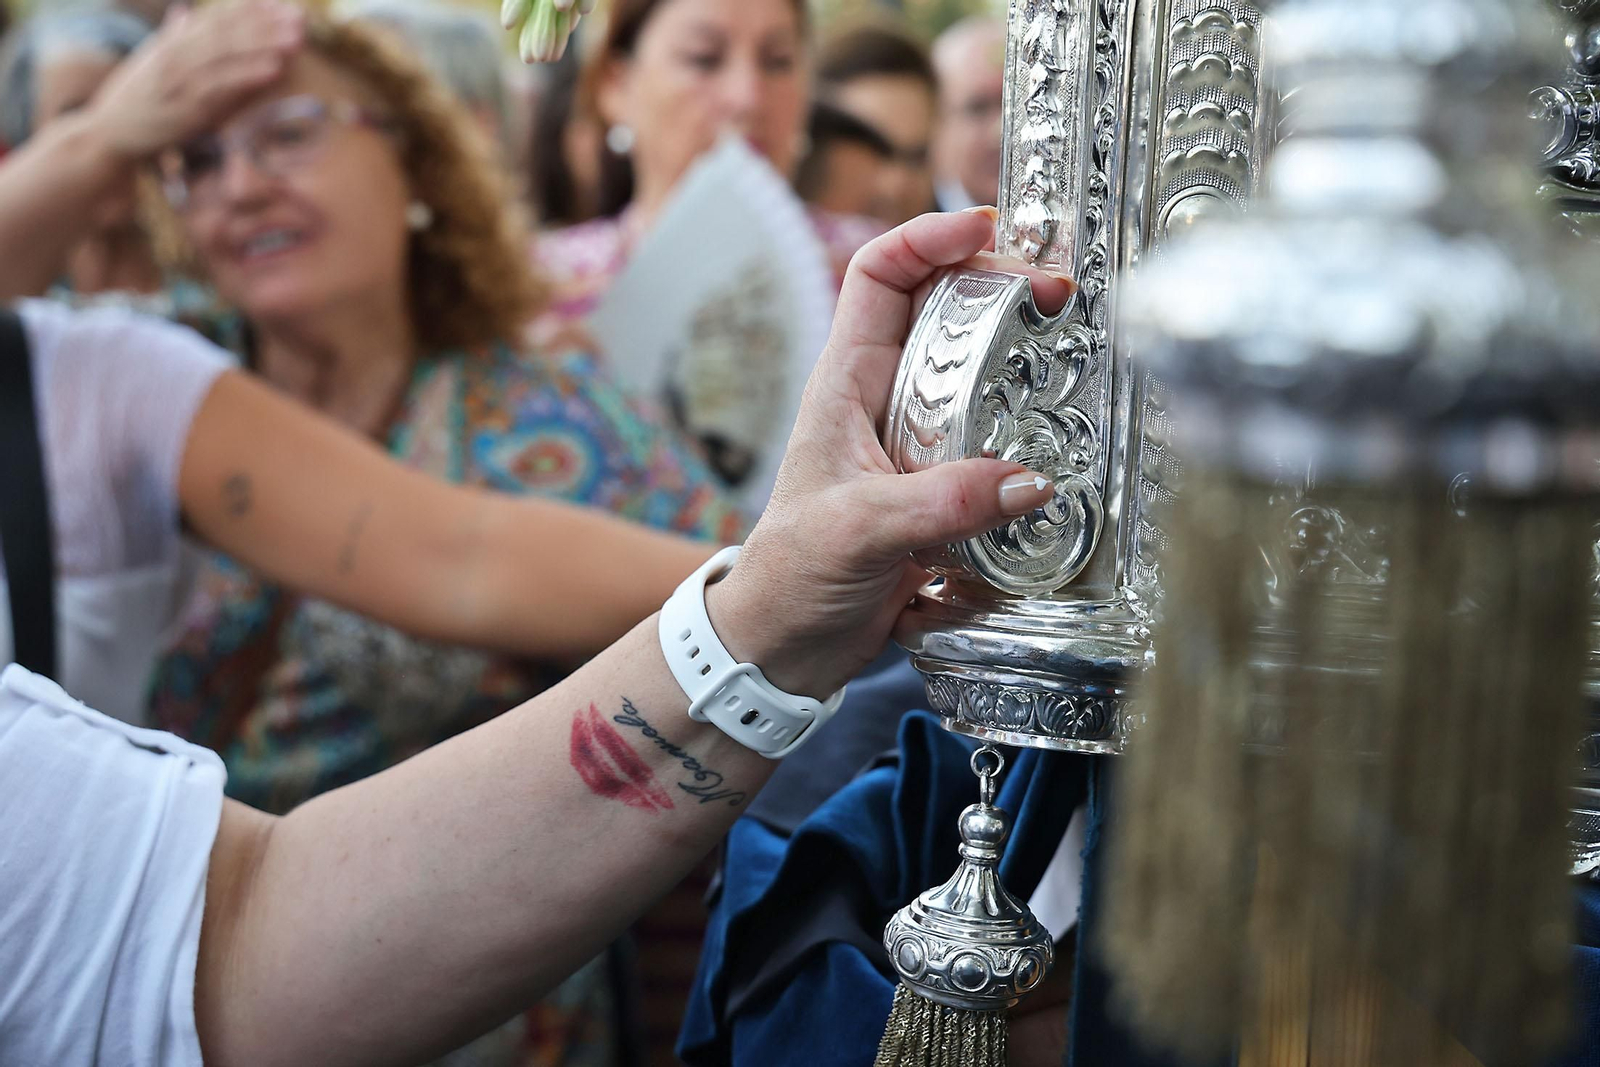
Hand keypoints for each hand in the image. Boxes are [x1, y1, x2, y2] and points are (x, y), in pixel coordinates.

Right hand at [81, 0, 303, 162]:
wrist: (106, 133)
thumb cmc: (134, 98)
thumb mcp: (151, 62)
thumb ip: (172, 37)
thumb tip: (184, 12)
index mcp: (171, 43)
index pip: (216, 20)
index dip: (251, 11)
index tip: (283, 5)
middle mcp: (176, 56)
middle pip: (227, 34)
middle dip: (266, 25)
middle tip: (300, 19)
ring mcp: (180, 81)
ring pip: (228, 57)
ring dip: (264, 46)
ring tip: (296, 39)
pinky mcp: (186, 109)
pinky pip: (223, 89)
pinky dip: (248, 76)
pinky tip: (275, 70)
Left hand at [708, 210, 1076, 698]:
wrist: (785, 649)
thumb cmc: (793, 577)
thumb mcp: (859, 532)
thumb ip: (941, 505)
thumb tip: (1030, 480)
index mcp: (844, 383)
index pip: (879, 276)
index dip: (929, 237)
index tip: (989, 230)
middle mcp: (882, 401)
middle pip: (944, 311)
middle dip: (999, 286)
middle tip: (1059, 292)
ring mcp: (915, 445)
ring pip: (976, 374)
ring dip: (1022, 357)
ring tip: (1074, 347)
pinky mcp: (942, 490)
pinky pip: (994, 442)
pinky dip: (1029, 433)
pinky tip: (1062, 437)